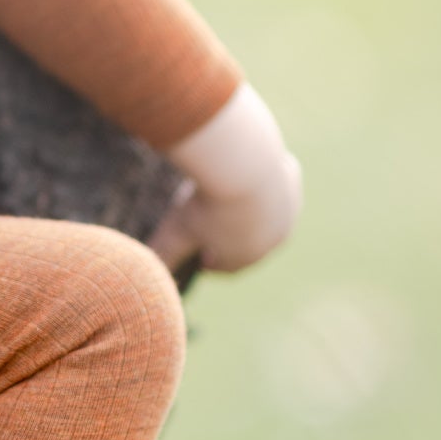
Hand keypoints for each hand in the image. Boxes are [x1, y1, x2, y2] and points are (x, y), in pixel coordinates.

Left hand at [148, 153, 301, 274]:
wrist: (240, 163)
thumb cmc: (205, 205)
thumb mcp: (176, 234)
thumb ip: (164, 256)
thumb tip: (148, 276)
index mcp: (247, 257)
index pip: (226, 265)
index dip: (207, 255)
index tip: (194, 244)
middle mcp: (275, 238)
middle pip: (247, 235)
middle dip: (226, 228)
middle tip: (205, 213)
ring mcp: (287, 208)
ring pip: (262, 207)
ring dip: (243, 203)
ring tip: (220, 189)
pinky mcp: (291, 180)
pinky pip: (273, 180)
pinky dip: (257, 176)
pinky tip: (240, 167)